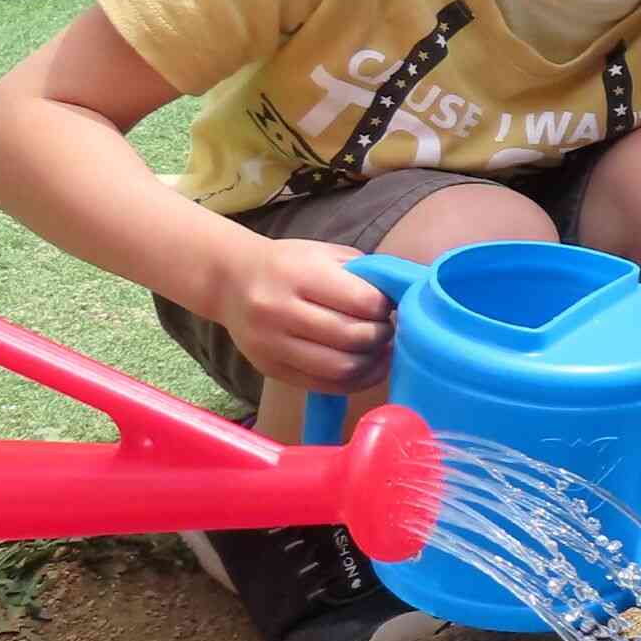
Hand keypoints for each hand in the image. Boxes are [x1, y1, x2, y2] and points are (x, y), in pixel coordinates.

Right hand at [218, 238, 393, 393]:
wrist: (231, 281)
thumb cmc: (291, 264)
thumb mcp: (327, 255)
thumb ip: (367, 275)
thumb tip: (409, 299)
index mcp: (298, 275)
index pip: (363, 302)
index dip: (385, 308)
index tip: (388, 306)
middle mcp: (279, 310)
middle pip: (353, 337)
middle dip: (382, 336)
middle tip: (386, 329)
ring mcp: (272, 344)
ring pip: (341, 367)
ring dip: (372, 362)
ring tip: (377, 349)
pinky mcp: (270, 369)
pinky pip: (324, 385)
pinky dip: (354, 380)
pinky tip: (364, 366)